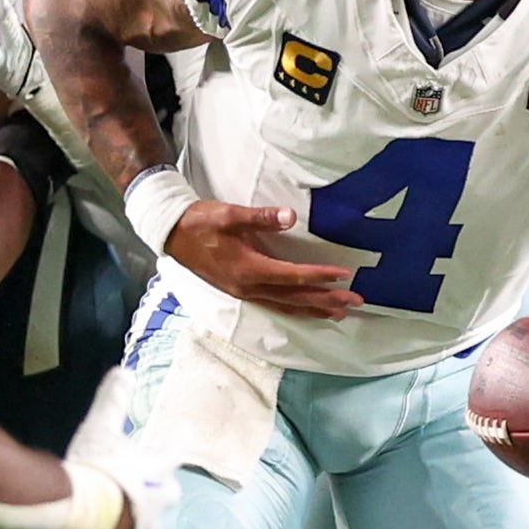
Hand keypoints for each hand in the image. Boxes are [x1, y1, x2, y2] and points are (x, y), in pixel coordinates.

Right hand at [62, 367, 180, 528]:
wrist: (84, 516)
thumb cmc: (99, 469)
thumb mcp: (100, 429)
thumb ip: (112, 402)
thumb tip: (124, 371)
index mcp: (156, 470)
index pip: (173, 455)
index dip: (174, 448)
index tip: (180, 443)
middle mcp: (158, 502)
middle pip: (169, 494)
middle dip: (162, 489)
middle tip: (147, 483)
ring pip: (148, 521)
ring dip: (139, 515)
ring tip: (121, 511)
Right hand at [166, 201, 361, 320]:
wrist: (172, 234)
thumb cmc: (200, 222)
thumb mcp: (229, 215)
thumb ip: (261, 217)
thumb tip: (290, 216)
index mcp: (248, 269)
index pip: (292, 276)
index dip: (320, 276)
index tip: (344, 274)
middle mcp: (249, 287)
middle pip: (295, 298)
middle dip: (327, 301)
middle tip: (356, 302)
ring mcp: (244, 293)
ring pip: (286, 306)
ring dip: (314, 310)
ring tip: (340, 314)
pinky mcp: (241, 292)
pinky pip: (275, 306)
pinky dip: (296, 309)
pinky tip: (308, 310)